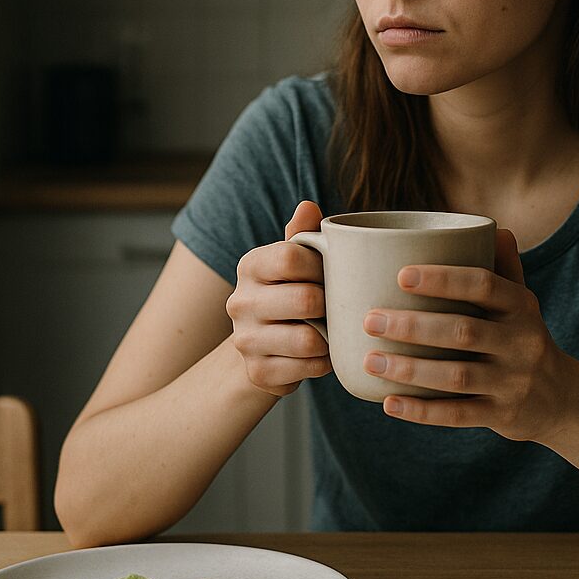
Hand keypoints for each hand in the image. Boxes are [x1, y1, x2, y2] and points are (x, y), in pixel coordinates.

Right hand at [226, 200, 331, 396]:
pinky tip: (323, 354)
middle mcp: (240, 302)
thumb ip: (303, 235)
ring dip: (330, 337)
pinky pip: (308, 368)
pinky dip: (324, 362)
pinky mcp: (258, 372)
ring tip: (333, 331)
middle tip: (338, 306)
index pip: (291, 257)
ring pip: (308, 340)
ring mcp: (245, 340)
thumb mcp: (294, 262)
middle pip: (305, 299)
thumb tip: (308, 206)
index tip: (331, 274)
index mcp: (250, 265)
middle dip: (332, 304)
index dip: (322, 266)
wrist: (262, 347)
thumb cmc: (289, 293)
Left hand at [360, 228, 578, 441]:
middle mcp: (521, 343)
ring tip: (370, 361)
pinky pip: (458, 415)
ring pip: (456, 377)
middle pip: (462, 331)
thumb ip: (505, 268)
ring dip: (410, 370)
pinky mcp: (502, 416)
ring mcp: (512, 382)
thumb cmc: (524, 339)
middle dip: (413, 326)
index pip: (484, 285)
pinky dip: (421, 411)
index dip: (444, 280)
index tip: (401, 275)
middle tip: (371, 320)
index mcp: (521, 307)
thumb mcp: (523, 304)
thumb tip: (493, 227)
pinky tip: (389, 403)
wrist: (562, 399)